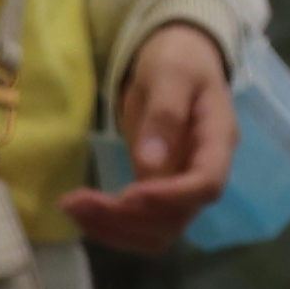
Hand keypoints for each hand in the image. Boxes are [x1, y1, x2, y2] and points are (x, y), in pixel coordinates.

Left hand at [62, 20, 238, 256]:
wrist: (178, 58)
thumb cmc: (179, 59)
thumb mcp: (171, 73)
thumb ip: (165, 114)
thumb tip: (150, 163)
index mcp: (217, 140)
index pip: (207, 184)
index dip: (171, 197)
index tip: (128, 196)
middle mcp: (203, 171)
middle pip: (177, 217)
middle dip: (128, 218)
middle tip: (78, 202)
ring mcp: (180, 184)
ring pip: (158, 230)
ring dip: (115, 228)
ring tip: (71, 207)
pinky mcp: (157, 188)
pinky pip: (140, 221)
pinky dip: (110, 224)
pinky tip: (81, 209)